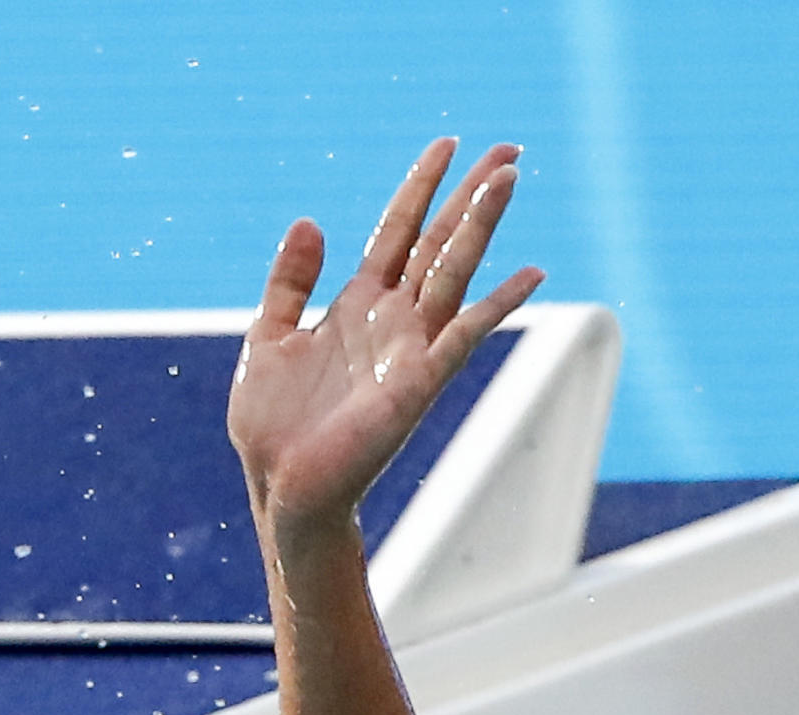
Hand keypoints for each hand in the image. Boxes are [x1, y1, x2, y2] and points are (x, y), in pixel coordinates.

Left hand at [228, 140, 543, 532]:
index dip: (420, 187)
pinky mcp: (418, 383)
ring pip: (453, 272)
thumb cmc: (275, 425)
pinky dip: (497, 305)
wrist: (279, 485)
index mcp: (357, 305)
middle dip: (471, 195)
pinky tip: (530, 275)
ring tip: (509, 177)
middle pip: (439, 242)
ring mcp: (410, 348)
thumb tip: (310, 220)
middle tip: (508, 147)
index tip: (446, 144)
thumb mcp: (267, 338)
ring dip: (481, 227)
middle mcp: (392, 319)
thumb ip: (289, 282)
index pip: (398, 232)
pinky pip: (464, 335)